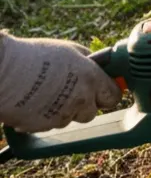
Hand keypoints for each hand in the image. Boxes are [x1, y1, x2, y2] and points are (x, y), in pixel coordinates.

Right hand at [0, 35, 120, 132]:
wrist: (3, 71)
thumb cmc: (34, 56)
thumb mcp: (70, 51)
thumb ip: (89, 63)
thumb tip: (101, 67)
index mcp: (92, 79)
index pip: (113, 96)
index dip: (107, 94)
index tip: (103, 92)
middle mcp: (81, 100)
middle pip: (92, 112)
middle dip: (84, 105)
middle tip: (70, 92)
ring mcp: (62, 116)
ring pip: (69, 119)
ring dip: (62, 111)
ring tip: (46, 93)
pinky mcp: (43, 127)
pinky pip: (49, 125)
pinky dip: (43, 117)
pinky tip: (33, 102)